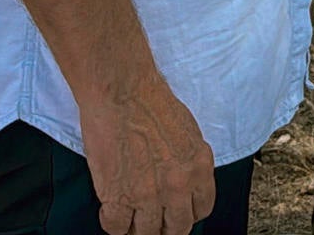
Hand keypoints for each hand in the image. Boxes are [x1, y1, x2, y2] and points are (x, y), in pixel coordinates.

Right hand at [77, 72, 214, 234]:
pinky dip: (113, 223)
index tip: (176, 213)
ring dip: (138, 227)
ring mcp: (149, 195)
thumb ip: (189, 162)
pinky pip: (117, 227)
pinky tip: (112, 210)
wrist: (123, 92)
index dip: (187, 214)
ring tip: (130, 216)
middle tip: (153, 220)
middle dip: (165, 227)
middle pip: (177, 228)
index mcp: (200, 168)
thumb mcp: (188, 133)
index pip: (201, 209)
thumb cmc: (152, 103)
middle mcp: (179, 186)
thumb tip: (183, 182)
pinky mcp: (118, 196)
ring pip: (147, 232)